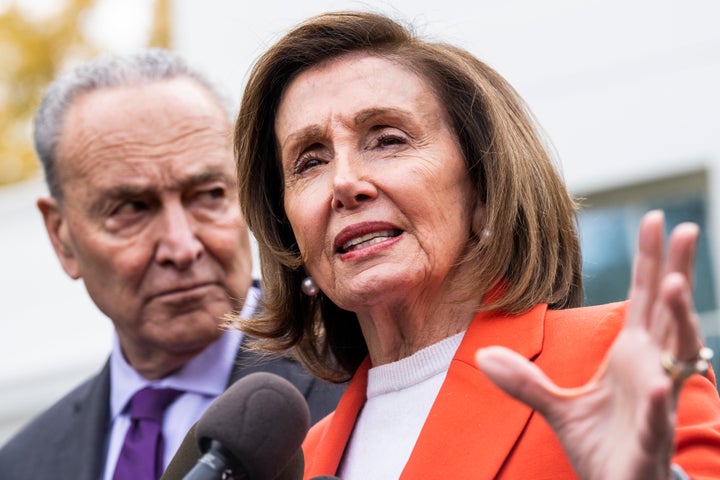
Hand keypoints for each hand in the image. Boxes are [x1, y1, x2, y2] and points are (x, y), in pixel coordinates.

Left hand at [475, 210, 703, 479]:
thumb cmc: (600, 446)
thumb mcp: (556, 406)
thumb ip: (525, 379)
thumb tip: (483, 354)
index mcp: (632, 356)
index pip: (642, 299)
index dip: (648, 261)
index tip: (652, 219)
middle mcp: (650, 371)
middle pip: (667, 314)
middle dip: (676, 272)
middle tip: (684, 229)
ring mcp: (656, 404)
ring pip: (676, 358)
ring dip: (677, 322)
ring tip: (672, 285)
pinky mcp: (650, 442)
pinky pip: (658, 418)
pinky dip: (658, 402)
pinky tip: (659, 384)